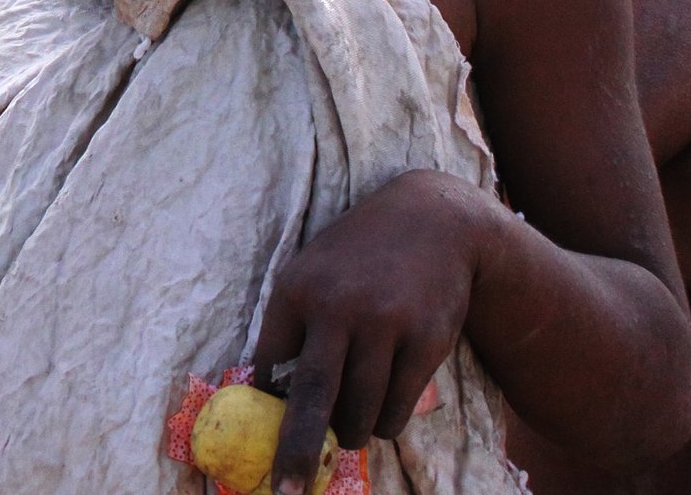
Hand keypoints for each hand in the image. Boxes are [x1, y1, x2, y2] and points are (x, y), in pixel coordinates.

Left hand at [250, 169, 493, 491]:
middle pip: (312, 398)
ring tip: (351, 425)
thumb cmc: (358, 257)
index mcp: (297, 289)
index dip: (266, 400)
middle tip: (286, 493)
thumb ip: (291, 323)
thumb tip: (267, 391)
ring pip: (359, 411)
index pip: (270, 362)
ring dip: (351, 434)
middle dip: (295, 453)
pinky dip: (385, 421)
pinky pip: (396, 408)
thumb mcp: (313, 270)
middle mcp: (338, 307)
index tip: (257, 435)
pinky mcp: (426, 341)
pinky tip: (382, 408)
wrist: (432, 223)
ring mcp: (386, 324)